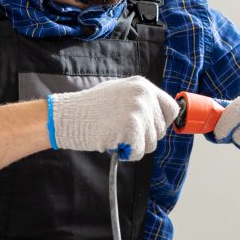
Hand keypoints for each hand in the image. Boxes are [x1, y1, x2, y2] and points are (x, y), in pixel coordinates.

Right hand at [48, 76, 177, 158]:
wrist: (67, 116)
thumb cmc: (90, 109)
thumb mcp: (119, 94)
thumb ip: (140, 101)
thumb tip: (160, 117)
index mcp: (142, 85)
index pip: (171, 109)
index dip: (161, 124)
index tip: (149, 130)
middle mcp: (144, 94)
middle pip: (161, 130)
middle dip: (144, 138)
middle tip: (123, 133)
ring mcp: (138, 110)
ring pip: (151, 143)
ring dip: (135, 147)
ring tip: (116, 136)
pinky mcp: (132, 127)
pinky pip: (139, 151)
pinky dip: (128, 154)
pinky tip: (114, 144)